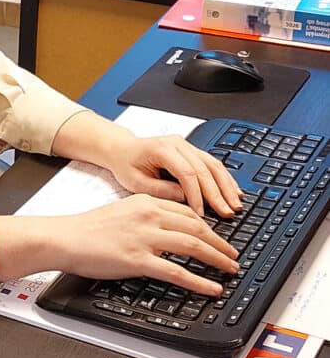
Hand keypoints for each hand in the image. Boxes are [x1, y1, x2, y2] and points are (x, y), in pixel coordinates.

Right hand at [39, 195, 238, 294]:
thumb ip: (146, 217)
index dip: (208, 225)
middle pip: (196, 226)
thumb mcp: (122, 211)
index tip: (218, 236)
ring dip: (217, 258)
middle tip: (232, 254)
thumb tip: (168, 229)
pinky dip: (199, 281)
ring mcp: (144, 238)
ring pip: (193, 245)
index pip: (187, 211)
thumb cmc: (88, 228)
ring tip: (230, 269)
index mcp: (145, 202)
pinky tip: (211, 287)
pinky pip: (177, 271)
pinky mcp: (138, 260)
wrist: (66, 237)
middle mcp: (148, 215)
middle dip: (220, 242)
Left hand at [104, 133, 243, 217]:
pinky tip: (233, 192)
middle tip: (227, 213)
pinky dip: (224, 179)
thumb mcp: (135, 182)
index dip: (197, 194)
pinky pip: (212, 164)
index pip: (187, 172)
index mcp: (162, 149)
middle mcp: (177, 144)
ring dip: (226, 186)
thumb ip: (160, 190)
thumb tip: (185, 199)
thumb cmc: (126, 165)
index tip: (201, 213)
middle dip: (217, 193)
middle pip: (204, 168)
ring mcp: (186, 145)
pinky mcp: (191, 151)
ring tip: (235, 205)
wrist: (122, 149)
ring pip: (213, 164)